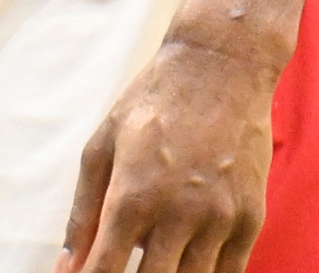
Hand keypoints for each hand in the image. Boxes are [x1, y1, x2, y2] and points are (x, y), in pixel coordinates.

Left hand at [57, 39, 281, 272]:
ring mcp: (218, 219)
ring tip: (159, 256)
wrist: (221, 65)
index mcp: (131, 197)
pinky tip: (189, 262)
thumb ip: (83, 212)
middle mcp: (176, 214)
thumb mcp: (103, 146)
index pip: (105, 271)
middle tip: (126, 265)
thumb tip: (68, 265)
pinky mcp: (250, 218)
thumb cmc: (154, 102)